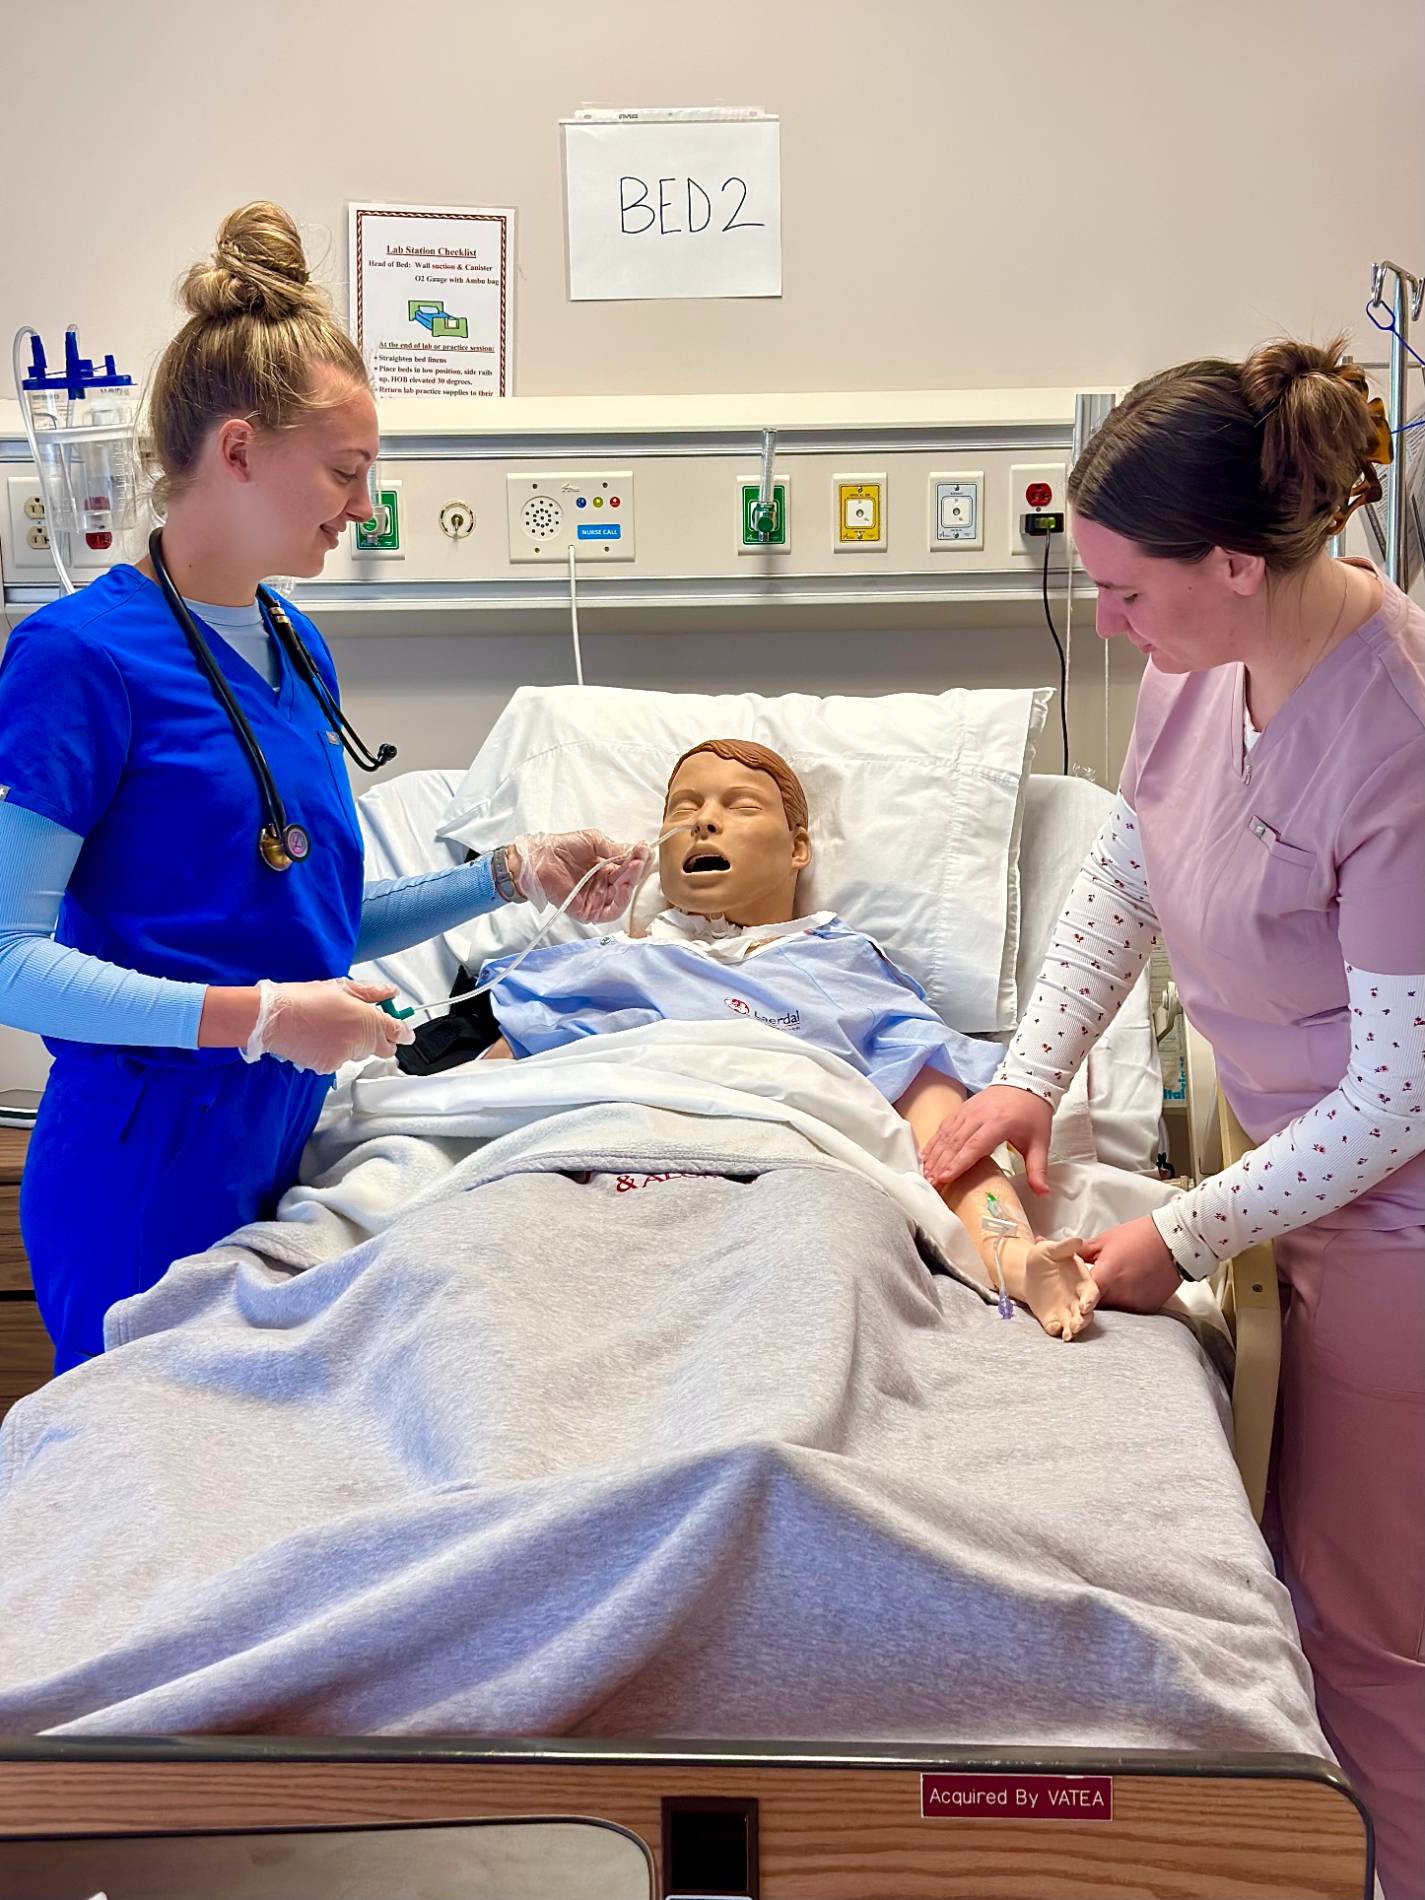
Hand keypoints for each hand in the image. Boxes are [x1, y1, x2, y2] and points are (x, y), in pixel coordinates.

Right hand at [243, 978, 413, 1074]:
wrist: (273, 1018)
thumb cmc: (302, 1000)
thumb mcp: (341, 987)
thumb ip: (371, 993)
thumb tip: (389, 993)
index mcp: (367, 1019)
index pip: (398, 1031)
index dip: (404, 1032)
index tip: (405, 1033)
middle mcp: (360, 1041)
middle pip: (382, 1048)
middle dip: (378, 1038)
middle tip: (361, 1023)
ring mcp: (345, 1056)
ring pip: (358, 1055)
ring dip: (352, 1044)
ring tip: (331, 1026)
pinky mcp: (329, 1067)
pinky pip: (339, 1061)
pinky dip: (333, 1052)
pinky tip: (319, 1037)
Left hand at [510, 830, 650, 922]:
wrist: (540, 859)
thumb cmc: (562, 848)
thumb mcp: (594, 841)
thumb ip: (616, 848)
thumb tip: (637, 850)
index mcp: (606, 868)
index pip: (629, 867)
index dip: (639, 859)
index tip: (645, 849)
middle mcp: (604, 884)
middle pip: (628, 881)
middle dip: (637, 868)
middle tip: (640, 857)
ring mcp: (597, 898)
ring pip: (623, 896)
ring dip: (632, 882)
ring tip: (634, 867)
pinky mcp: (589, 911)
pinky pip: (611, 912)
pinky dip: (621, 901)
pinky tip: (624, 886)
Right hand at [920, 1083, 1054, 1194]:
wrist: (1025, 1081)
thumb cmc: (1032, 1113)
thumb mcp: (1040, 1142)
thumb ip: (1038, 1169)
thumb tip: (1042, 1193)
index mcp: (999, 1124)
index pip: (974, 1146)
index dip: (958, 1163)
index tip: (945, 1178)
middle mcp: (979, 1116)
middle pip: (955, 1143)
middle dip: (941, 1164)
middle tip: (930, 1183)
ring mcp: (968, 1111)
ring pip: (946, 1135)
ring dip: (934, 1155)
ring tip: (925, 1173)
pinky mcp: (962, 1109)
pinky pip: (944, 1127)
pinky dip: (934, 1142)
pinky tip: (926, 1155)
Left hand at [1080, 1216, 1181, 1312]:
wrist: (1173, 1240)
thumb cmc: (1139, 1236)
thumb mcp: (1105, 1240)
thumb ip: (1082, 1252)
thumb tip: (1068, 1257)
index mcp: (1104, 1279)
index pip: (1081, 1298)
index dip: (1077, 1296)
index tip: (1075, 1292)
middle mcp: (1119, 1297)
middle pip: (1097, 1306)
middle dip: (1092, 1299)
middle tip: (1096, 1285)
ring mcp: (1135, 1304)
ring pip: (1114, 1309)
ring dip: (1111, 1300)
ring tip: (1116, 1284)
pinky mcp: (1149, 1308)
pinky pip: (1131, 1310)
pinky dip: (1127, 1301)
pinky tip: (1131, 1287)